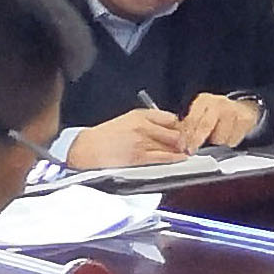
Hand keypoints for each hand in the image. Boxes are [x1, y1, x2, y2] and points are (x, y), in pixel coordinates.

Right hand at [68, 108, 188, 168]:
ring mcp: (141, 142)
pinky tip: (180, 158)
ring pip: (172, 145)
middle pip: (175, 132)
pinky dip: (175, 158)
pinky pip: (164, 157)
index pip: (171, 118)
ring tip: (183, 151)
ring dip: (181, 149)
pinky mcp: (139, 157)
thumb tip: (171, 128)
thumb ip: (149, 122)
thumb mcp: (128, 120)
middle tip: (186, 144)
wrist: (86, 149)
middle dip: (183, 139)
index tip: (183, 131)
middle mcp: (143, 126)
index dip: (180, 126)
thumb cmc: (106, 136)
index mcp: (140, 115)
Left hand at [174, 93, 263, 150]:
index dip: (185, 135)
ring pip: (219, 137)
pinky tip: (228, 136)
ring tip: (216, 138)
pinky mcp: (245, 119)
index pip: (191, 119)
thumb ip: (189, 125)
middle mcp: (219, 103)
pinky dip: (229, 142)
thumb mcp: (201, 114)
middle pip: (205, 126)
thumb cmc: (218, 114)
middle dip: (196, 141)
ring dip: (216, 143)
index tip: (182, 146)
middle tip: (192, 151)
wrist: (244, 107)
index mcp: (204, 100)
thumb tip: (177, 142)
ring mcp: (233, 110)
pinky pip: (233, 140)